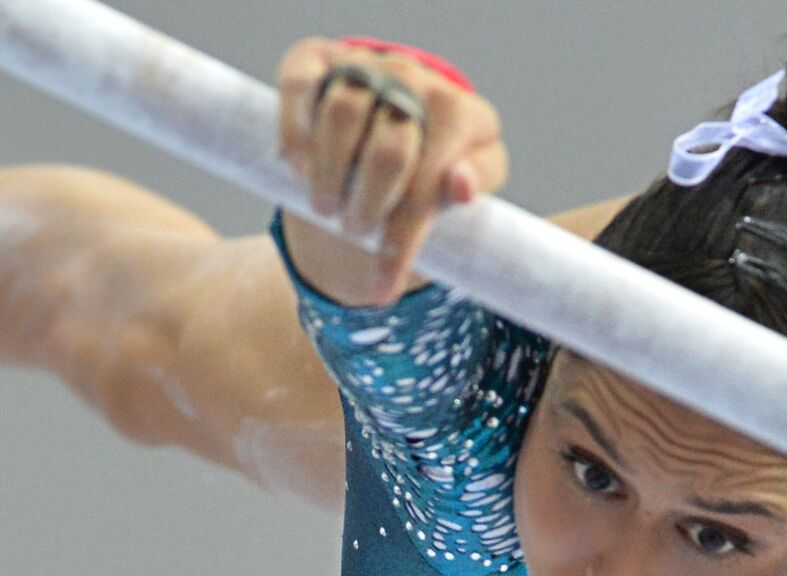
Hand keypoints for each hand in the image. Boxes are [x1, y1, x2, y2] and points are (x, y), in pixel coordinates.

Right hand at [275, 37, 505, 305]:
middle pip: (390, 149)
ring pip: (343, 114)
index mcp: (467, 117)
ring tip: (325, 208)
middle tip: (354, 232)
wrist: (386, 148)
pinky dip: (294, 128)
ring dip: (329, 173)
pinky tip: (295, 166)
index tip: (385, 283)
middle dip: (368, 205)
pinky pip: (300, 83)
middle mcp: (421, 79)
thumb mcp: (458, 197)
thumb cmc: (427, 182)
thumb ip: (470, 192)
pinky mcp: (321, 58)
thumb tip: (462, 185)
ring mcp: (370, 64)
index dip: (406, 234)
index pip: (436, 177)